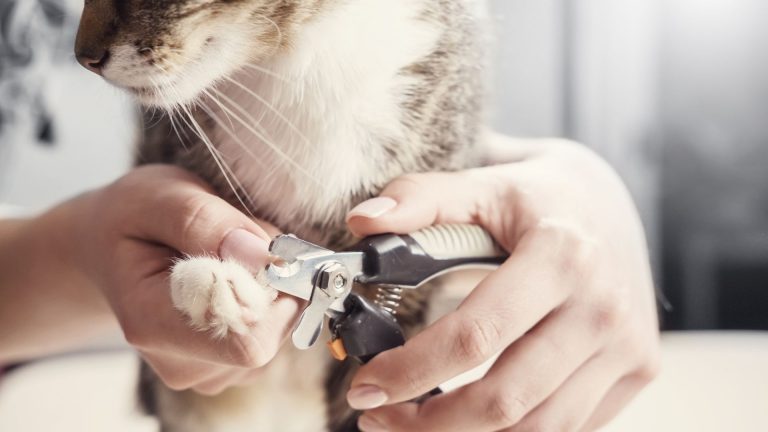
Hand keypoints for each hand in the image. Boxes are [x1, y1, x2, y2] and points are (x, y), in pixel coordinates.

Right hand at [74, 165, 297, 394]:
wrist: (108, 246)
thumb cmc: (133, 218)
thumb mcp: (158, 197)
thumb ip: (206, 222)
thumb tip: (263, 257)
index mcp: (152, 324)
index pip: (245, 341)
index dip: (273, 294)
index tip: (263, 245)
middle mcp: (179, 362)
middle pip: (268, 336)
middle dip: (275, 282)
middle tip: (242, 239)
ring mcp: (205, 372)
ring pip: (277, 332)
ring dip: (272, 286)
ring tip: (228, 256)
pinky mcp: (227, 367)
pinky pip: (275, 333)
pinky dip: (269, 299)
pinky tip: (234, 277)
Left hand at [345, 140, 660, 430]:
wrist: (610, 203)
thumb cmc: (540, 197)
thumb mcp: (484, 185)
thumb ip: (420, 199)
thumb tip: (361, 222)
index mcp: (560, 256)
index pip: (476, 335)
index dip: (411, 371)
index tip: (367, 385)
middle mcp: (602, 307)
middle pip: (506, 399)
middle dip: (430, 423)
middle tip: (378, 416)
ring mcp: (628, 345)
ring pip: (539, 428)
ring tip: (414, 424)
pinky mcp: (639, 369)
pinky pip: (570, 426)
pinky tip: (471, 419)